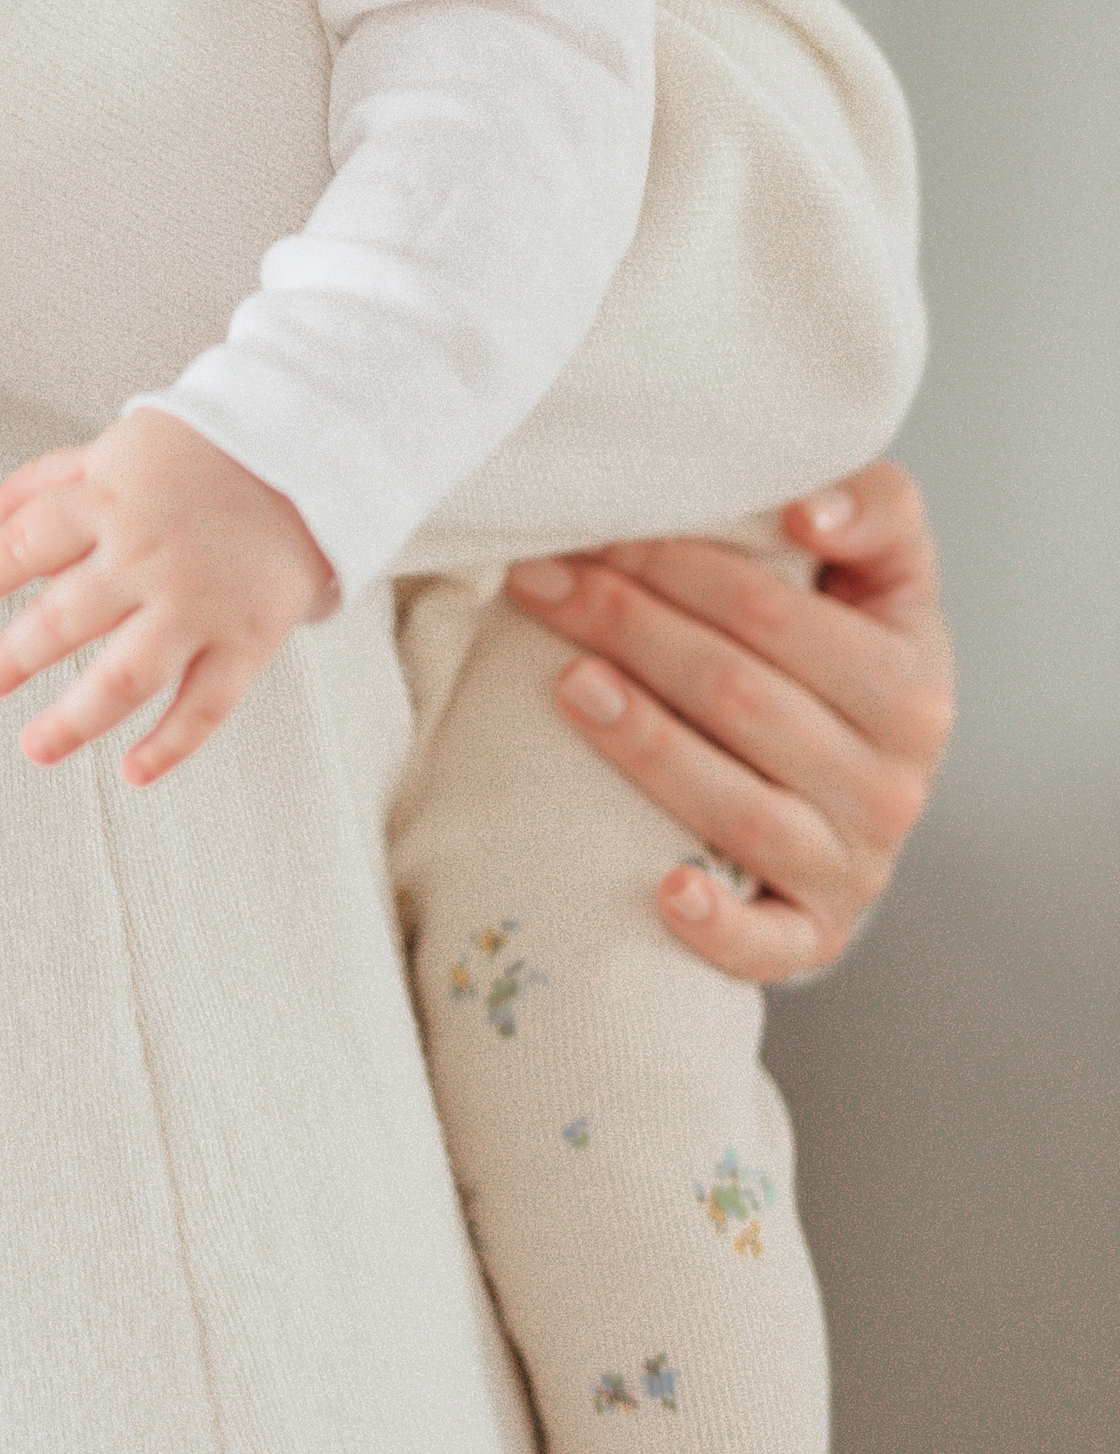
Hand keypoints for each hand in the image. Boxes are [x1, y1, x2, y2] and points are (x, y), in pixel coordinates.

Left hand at [0, 413, 337, 787]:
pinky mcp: (246, 639)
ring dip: (74, 719)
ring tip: (35, 745)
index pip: (25, 544)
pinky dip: (170, 745)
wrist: (308, 454)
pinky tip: (133, 771)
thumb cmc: (206, 449)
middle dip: (16, 655)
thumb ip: (46, 480)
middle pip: (64, 618)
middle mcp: (147, 556)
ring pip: (124, 676)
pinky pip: (204, 705)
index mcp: (109, 500)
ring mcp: (197, 603)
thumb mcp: (117, 445)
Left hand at [506, 462, 954, 981]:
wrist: (866, 790)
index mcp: (913, 685)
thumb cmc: (847, 661)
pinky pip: (767, 945)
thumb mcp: (882, 577)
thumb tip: (804, 511)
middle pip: (738, 696)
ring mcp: (852, 868)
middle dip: (628, 627)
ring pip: (738, 807)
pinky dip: (718, 926)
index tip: (591, 530)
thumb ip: (873, 508)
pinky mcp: (811, 936)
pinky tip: (663, 891)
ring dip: (648, 745)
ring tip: (567, 684)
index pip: (775, 614)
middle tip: (539, 583)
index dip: (675, 564)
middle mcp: (894, 784)